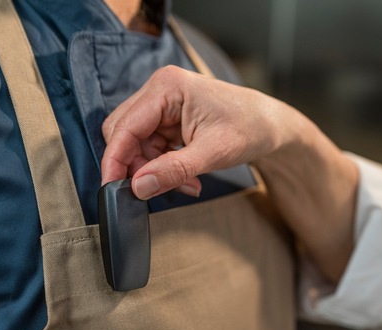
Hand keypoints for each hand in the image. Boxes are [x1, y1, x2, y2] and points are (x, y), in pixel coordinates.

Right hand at [100, 65, 299, 198]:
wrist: (270, 125)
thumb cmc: (249, 128)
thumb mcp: (212, 153)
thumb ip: (173, 170)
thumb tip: (138, 187)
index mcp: (167, 87)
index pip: (124, 127)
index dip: (115, 161)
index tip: (112, 189)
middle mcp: (159, 90)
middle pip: (123, 133)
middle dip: (136, 166)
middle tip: (156, 189)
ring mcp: (162, 103)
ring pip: (135, 143)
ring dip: (152, 170)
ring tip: (185, 184)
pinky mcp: (167, 118)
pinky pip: (150, 146)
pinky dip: (162, 167)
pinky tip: (186, 178)